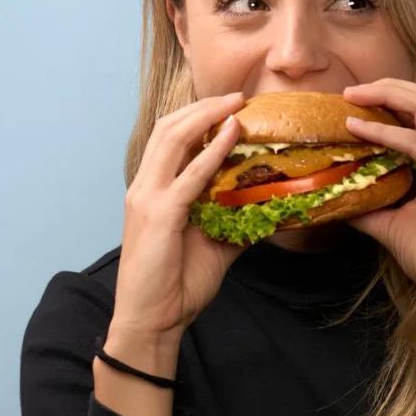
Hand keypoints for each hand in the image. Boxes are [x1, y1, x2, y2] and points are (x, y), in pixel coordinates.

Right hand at [111, 91, 250, 335]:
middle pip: (169, 129)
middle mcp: (145, 187)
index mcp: (153, 191)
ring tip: (236, 105)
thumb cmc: (178, 284)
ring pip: (172, 140)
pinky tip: (231, 136)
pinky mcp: (159, 215)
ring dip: (206, 118)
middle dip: (203, 108)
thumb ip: (236, 221)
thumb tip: (271, 209)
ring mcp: (149, 198)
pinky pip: (189, 175)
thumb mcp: (215, 245)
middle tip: (238, 96)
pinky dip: (211, 152)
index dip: (198, 118)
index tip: (230, 107)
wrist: (153, 319)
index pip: (170, 140)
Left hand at [340, 79, 415, 290]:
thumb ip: (369, 204)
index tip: (352, 102)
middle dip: (388, 86)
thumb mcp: (391, 224)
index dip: (390, 99)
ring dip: (388, 95)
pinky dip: (387, 133)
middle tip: (351, 91)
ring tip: (354, 96)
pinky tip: (359, 129)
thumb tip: (336, 196)